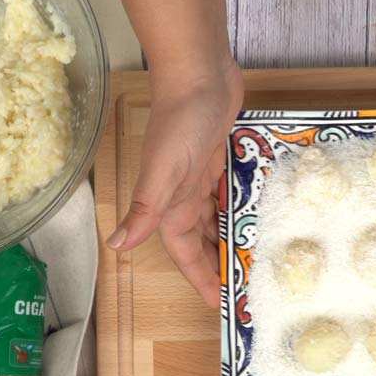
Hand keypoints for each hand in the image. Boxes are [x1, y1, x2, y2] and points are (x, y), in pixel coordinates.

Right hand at [106, 61, 243, 305]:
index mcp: (170, 204)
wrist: (199, 72)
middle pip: (201, 240)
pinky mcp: (220, 158)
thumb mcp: (163, 170)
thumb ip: (145, 208)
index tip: (218, 302)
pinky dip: (240, 207)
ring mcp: (202, 176)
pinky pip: (229, 194)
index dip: (199, 277)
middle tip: (242, 286)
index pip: (183, 253)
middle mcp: (184, 194)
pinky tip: (258, 217)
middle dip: (216, 264)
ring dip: (230, 238)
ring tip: (253, 259)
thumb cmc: (181, 120)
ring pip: (216, 219)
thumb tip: (117, 245)